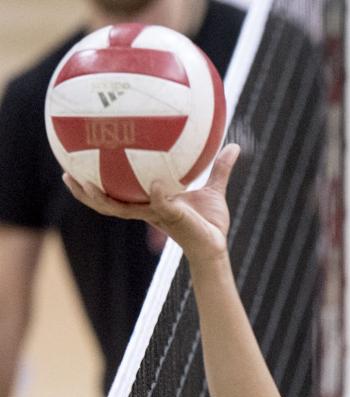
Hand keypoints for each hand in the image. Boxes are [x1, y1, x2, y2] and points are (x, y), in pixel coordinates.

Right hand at [62, 144, 240, 265]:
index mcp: (148, 201)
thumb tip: (232, 145)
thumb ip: (219, 168)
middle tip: (65, 173)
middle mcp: (146, 208)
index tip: (81, 161)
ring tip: (83, 182)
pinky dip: (156, 194)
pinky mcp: (172, 219)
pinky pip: (159, 205)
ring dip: (100, 197)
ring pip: (118, 208)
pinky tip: (153, 182)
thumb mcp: (213, 188)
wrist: (218, 246)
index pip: (117, 190)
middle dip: (84, 190)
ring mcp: (155, 214)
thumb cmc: (211, 221)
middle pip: (106, 201)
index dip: (98, 179)